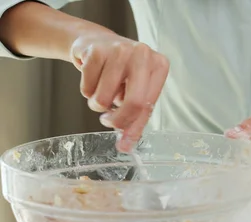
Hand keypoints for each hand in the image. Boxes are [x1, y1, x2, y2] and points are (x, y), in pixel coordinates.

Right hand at [70, 33, 169, 151]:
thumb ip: (135, 119)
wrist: (96, 42)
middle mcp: (143, 54)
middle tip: (109, 122)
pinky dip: (88, 91)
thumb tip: (125, 146)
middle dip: (117, 120)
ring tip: (103, 92)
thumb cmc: (122, 72)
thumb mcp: (136, 92)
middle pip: (132, 103)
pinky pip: (87, 89)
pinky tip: (94, 78)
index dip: (133, 126)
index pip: (147, 105)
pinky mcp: (95, 51)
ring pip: (103, 99)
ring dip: (98, 104)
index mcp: (159, 65)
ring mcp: (119, 50)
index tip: (124, 140)